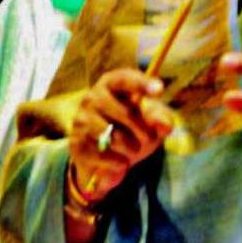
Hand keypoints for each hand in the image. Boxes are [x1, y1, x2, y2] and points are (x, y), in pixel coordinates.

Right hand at [69, 68, 175, 203]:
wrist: (108, 159)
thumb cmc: (134, 131)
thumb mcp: (152, 123)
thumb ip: (161, 120)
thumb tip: (164, 125)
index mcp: (111, 84)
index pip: (124, 79)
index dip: (141, 84)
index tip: (160, 90)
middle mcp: (93, 97)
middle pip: (126, 113)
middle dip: (144, 132)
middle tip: (149, 140)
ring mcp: (82, 119)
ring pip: (115, 137)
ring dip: (132, 149)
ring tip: (132, 150)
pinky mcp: (77, 143)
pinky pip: (105, 156)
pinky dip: (119, 163)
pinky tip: (120, 161)